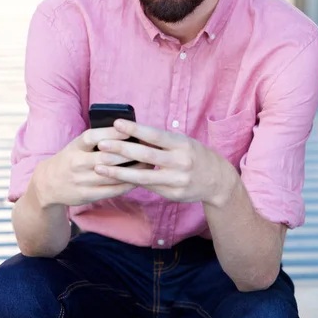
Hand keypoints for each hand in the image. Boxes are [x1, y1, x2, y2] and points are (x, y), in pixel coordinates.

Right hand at [34, 126, 151, 207]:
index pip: (93, 137)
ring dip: (133, 170)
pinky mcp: (87, 195)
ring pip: (112, 175)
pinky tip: (139, 179)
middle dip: (129, 153)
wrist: (48, 184)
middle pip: (106, 157)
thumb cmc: (71, 158)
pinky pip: (112, 190)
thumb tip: (127, 130)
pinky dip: (128, 184)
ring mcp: (82, 180)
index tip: (130, 129)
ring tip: (149, 163)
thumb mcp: (77, 145)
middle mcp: (77, 163)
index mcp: (75, 146)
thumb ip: (97, 139)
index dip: (112, 133)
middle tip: (148, 148)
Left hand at [94, 119, 238, 206]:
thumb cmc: (194, 155)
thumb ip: (161, 141)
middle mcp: (180, 161)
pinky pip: (148, 187)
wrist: (217, 180)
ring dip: (119, 172)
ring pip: (143, 176)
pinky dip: (130, 182)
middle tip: (101, 144)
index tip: (117, 123)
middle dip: (121, 150)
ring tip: (99, 167)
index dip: (135, 129)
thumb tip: (132, 134)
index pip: (155, 135)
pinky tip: (115, 179)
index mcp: (182, 144)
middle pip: (146, 155)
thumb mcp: (183, 143)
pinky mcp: (173, 194)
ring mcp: (177, 180)